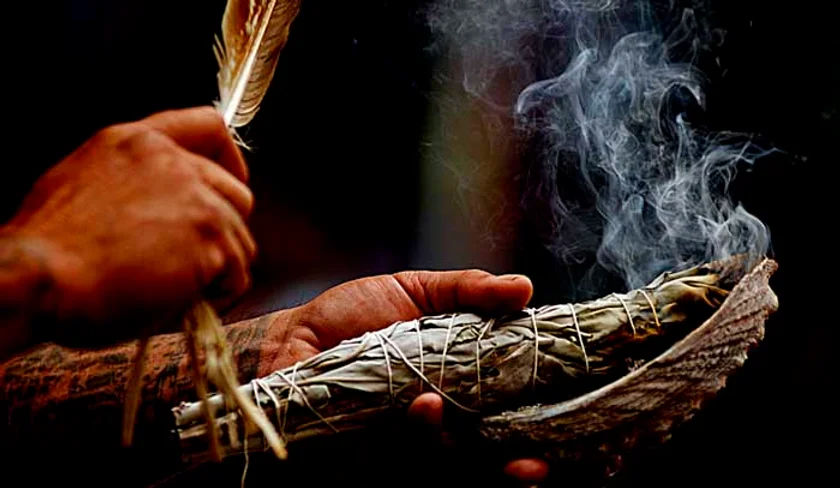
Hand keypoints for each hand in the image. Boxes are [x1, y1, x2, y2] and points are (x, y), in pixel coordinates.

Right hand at [4, 107, 255, 345]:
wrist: (37, 278)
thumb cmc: (47, 252)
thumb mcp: (79, 186)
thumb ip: (130, 184)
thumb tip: (157, 212)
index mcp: (135, 143)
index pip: (208, 127)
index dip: (229, 160)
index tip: (230, 184)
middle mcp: (172, 162)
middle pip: (237, 195)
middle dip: (223, 233)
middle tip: (191, 264)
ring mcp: (197, 198)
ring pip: (241, 240)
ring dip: (217, 271)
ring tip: (173, 291)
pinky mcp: (211, 237)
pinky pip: (239, 275)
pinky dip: (219, 296)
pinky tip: (182, 303)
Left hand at [261, 270, 548, 484]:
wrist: (292, 334)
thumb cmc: (355, 314)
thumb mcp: (416, 291)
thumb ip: (469, 291)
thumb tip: (524, 288)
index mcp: (459, 391)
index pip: (508, 429)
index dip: (535, 447)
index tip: (558, 455)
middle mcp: (437, 428)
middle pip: (486, 464)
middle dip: (512, 472)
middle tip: (526, 466)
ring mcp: (399, 452)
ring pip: (441, 468)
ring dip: (445, 444)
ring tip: (432, 404)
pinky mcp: (362, 465)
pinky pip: (393, 472)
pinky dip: (408, 447)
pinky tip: (412, 411)